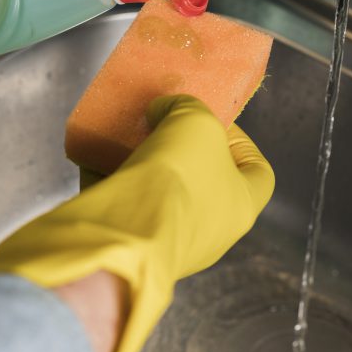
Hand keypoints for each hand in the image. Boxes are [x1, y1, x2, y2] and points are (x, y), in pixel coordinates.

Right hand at [0, 95, 274, 351]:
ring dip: (143, 163)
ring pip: (160, 194)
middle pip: (202, 180)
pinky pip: (124, 206)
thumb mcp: (194, 120)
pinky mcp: (130, 244)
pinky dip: (111, 181)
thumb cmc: (179, 174)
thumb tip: (162, 111)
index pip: (258, 172)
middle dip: (181, 150)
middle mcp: (212, 232)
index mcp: (243, 207)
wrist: (127, 230)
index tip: (210, 120)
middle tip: (160, 123)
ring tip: (124, 135)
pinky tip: (94, 154)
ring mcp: (170, 242)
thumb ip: (185, 106)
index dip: (240, 141)